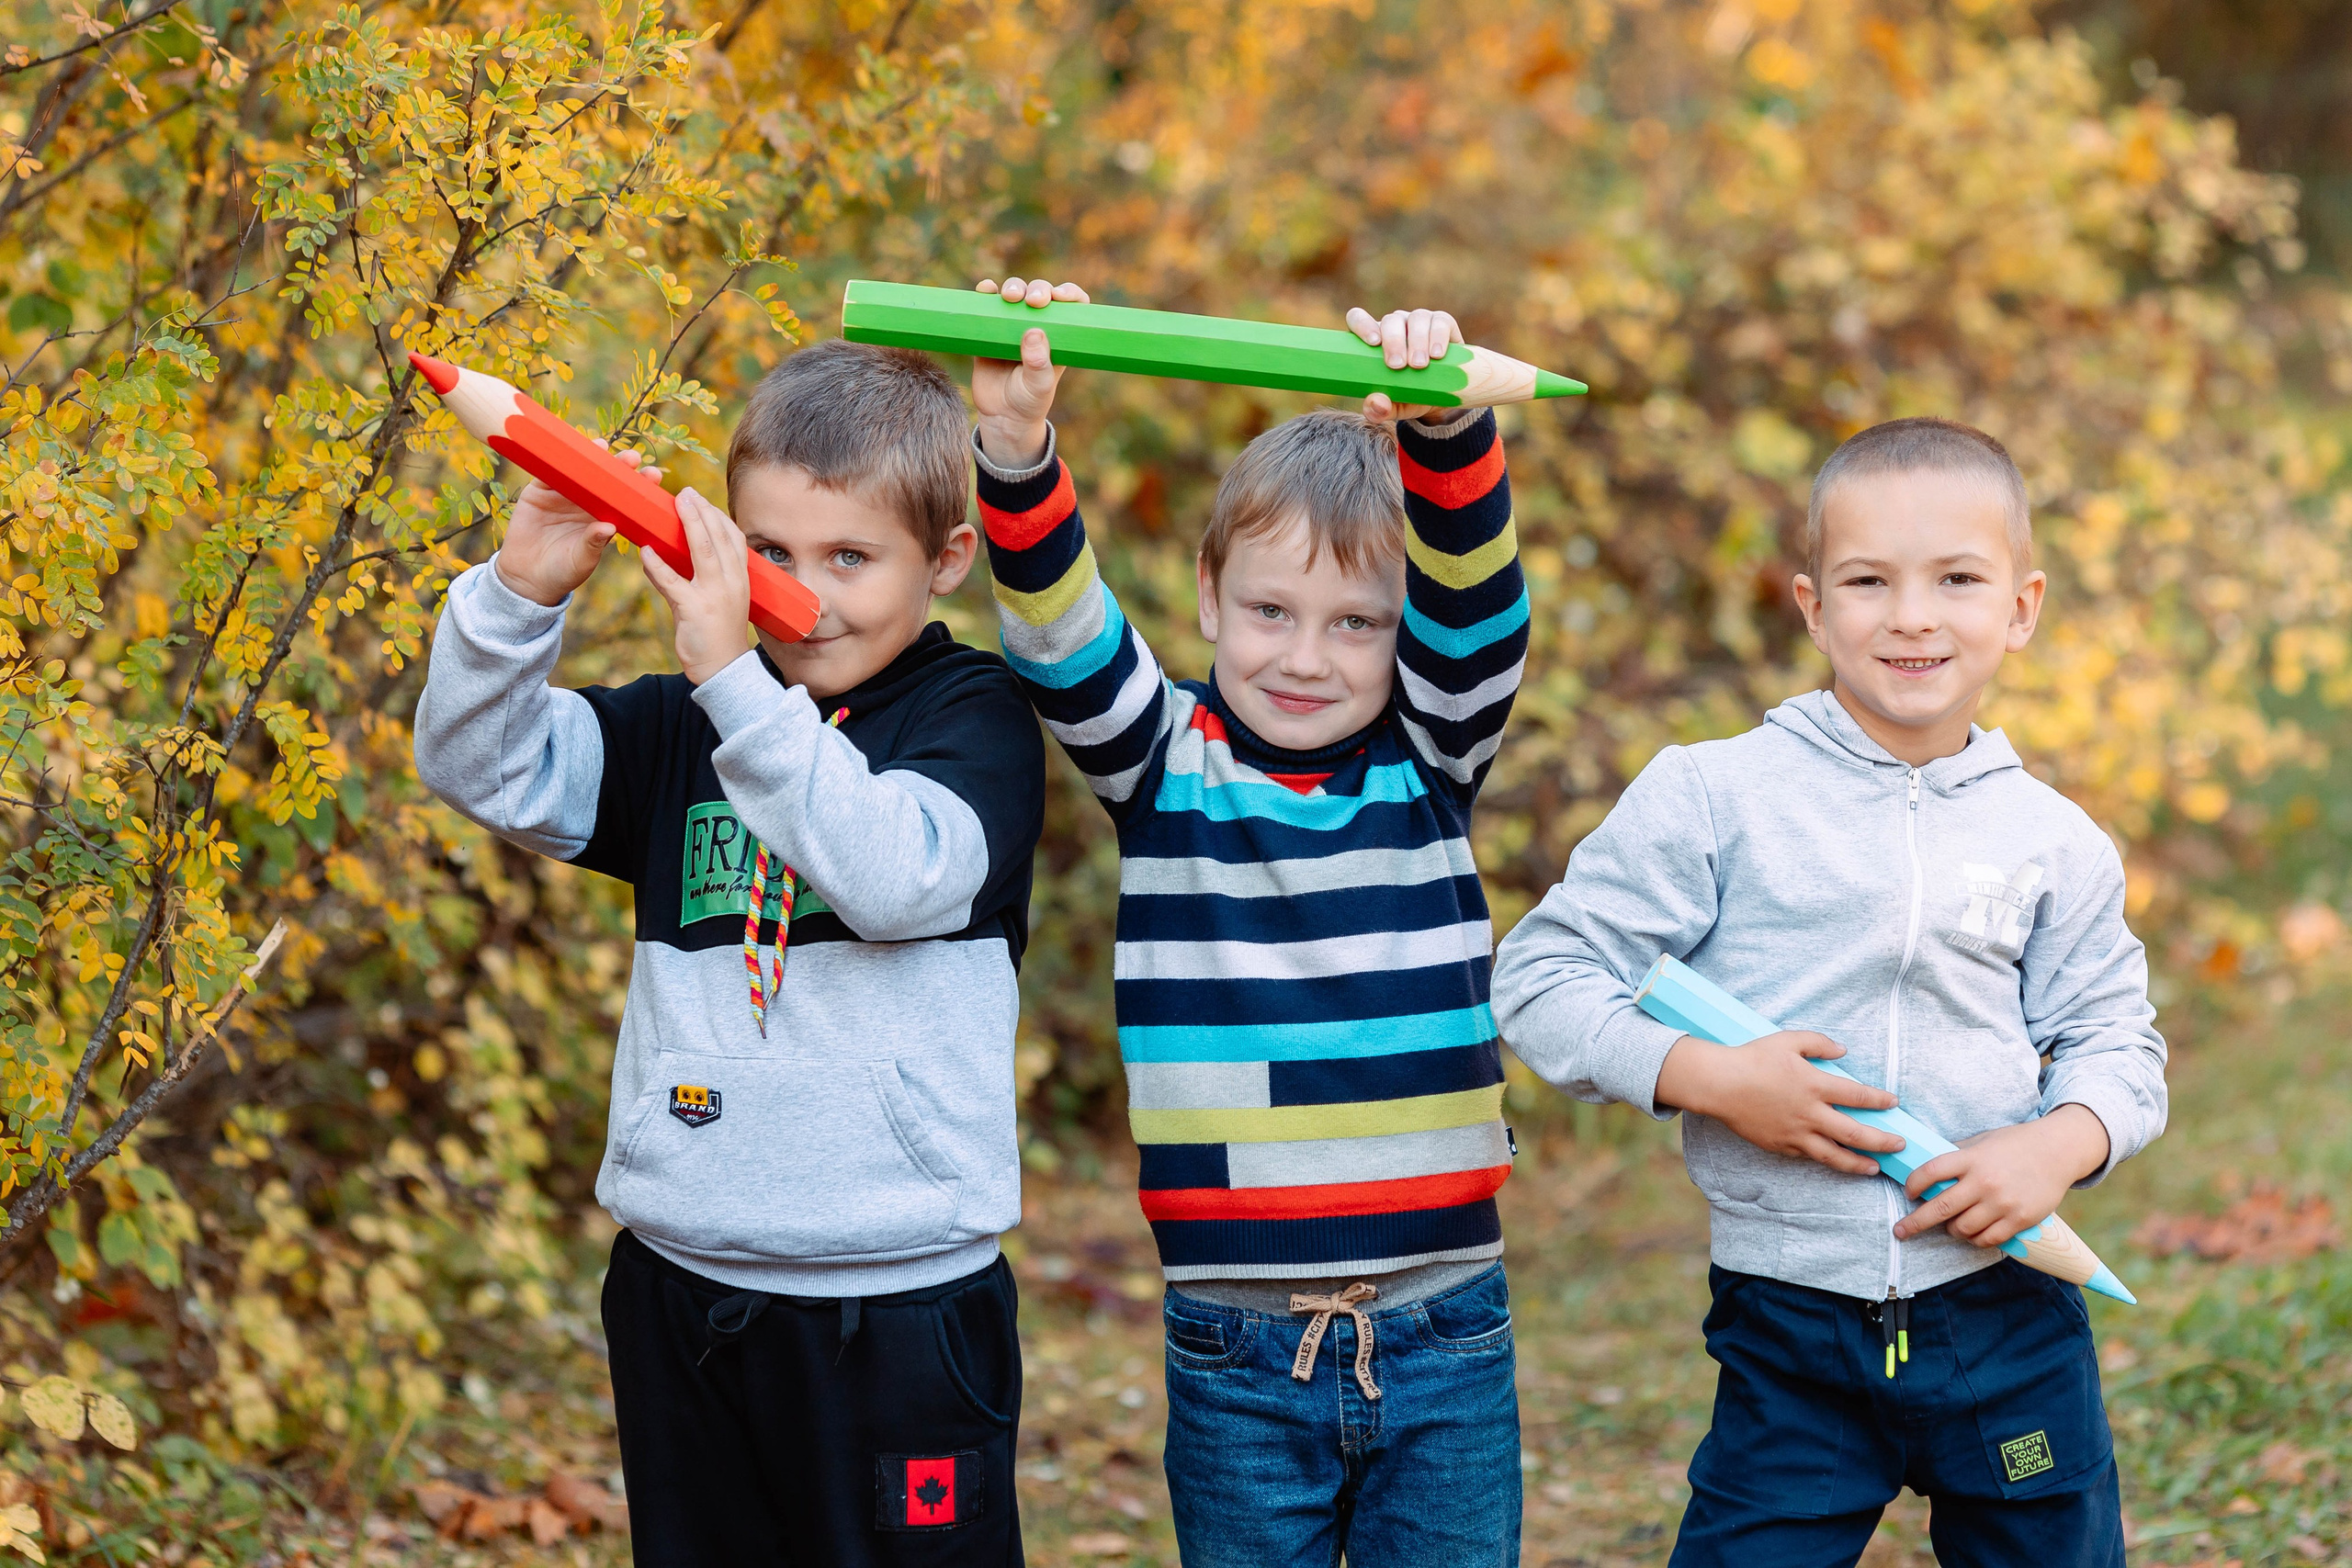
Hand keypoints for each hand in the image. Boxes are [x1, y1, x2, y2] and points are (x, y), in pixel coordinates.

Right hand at [494, 442, 659, 605]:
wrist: (526, 578)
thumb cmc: (562, 571)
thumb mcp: (581, 561)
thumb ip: (593, 544)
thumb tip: (609, 528)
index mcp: (603, 517)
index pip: (625, 497)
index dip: (639, 485)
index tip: (653, 475)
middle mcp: (586, 502)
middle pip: (605, 478)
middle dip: (619, 465)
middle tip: (632, 458)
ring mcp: (562, 494)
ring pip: (578, 470)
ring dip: (589, 457)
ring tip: (601, 447)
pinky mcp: (538, 491)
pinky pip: (547, 472)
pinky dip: (555, 461)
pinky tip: (565, 452)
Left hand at [638, 487, 752, 683]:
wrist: (723, 669)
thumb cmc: (719, 633)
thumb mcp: (721, 599)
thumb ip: (700, 576)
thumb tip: (669, 554)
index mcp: (740, 578)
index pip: (733, 538)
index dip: (717, 516)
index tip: (701, 499)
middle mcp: (731, 582)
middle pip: (718, 538)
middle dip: (702, 511)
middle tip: (685, 492)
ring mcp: (714, 595)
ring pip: (702, 552)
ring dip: (688, 524)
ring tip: (675, 505)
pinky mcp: (694, 610)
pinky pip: (673, 582)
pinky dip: (658, 566)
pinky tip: (646, 551)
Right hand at [971, 276, 1088, 469]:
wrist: (1001, 415)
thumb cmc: (1028, 401)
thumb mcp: (1038, 387)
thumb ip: (1038, 364)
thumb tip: (1034, 332)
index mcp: (1059, 335)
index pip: (1071, 305)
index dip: (1069, 293)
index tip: (1060, 297)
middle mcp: (1037, 324)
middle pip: (1040, 293)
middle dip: (1038, 289)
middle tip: (1033, 301)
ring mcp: (1012, 325)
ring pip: (1015, 293)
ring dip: (1013, 287)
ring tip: (1010, 297)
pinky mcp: (989, 329)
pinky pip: (987, 304)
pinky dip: (986, 292)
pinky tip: (985, 290)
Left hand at [1347, 305, 1462, 426]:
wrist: (1444, 397)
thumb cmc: (1410, 396)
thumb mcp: (1394, 407)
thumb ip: (1379, 410)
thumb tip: (1375, 403)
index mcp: (1375, 340)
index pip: (1358, 319)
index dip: (1362, 325)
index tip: (1373, 343)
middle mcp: (1396, 325)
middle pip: (1391, 320)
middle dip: (1393, 341)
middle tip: (1397, 366)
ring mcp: (1418, 322)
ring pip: (1416, 318)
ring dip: (1417, 341)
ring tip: (1419, 365)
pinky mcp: (1442, 323)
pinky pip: (1440, 321)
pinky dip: (1438, 336)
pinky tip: (1436, 354)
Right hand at [1654, 1032, 1904, 1176]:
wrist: (1718, 1084)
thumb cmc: (1752, 1058)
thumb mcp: (1787, 1040)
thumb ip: (1819, 1043)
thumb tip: (1843, 1052)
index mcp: (1814, 1085)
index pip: (1858, 1096)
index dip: (1880, 1101)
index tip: (1893, 1103)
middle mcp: (1809, 1113)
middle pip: (1855, 1133)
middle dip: (1882, 1141)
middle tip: (1899, 1145)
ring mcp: (1795, 1133)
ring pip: (1834, 1155)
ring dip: (1858, 1164)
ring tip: (1874, 1168)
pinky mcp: (1779, 1145)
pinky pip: (1808, 1156)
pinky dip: (1825, 1159)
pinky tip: (1835, 1161)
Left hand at [1894, 1105, 2111, 1248]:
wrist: (2058, 1151)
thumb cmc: (2015, 1144)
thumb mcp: (1982, 1141)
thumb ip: (1956, 1154)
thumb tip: (1926, 1168)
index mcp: (1971, 1158)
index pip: (1930, 1172)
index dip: (1913, 1185)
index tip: (1908, 1194)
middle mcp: (1985, 1181)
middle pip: (1940, 1208)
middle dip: (1915, 1223)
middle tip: (1900, 1231)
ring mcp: (2003, 1203)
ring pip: (1963, 1228)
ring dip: (1951, 1230)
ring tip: (1951, 1225)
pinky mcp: (2020, 1219)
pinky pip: (1988, 1239)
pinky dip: (1975, 1239)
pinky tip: (1973, 1233)